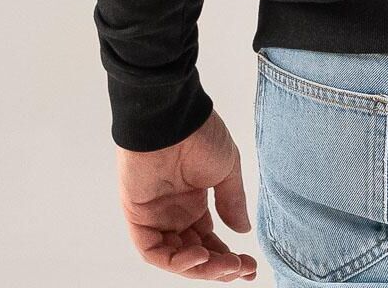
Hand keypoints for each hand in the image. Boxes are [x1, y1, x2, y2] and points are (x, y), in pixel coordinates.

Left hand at [117, 109, 257, 279]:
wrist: (172, 118)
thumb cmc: (200, 134)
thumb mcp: (226, 168)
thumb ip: (232, 201)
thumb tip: (243, 230)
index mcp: (194, 200)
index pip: (210, 240)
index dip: (228, 257)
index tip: (249, 267)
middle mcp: (174, 213)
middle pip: (196, 253)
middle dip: (219, 267)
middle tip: (242, 270)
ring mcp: (156, 217)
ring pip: (176, 258)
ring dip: (201, 268)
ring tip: (226, 265)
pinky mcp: (138, 218)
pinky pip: (154, 252)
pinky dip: (176, 261)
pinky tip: (200, 256)